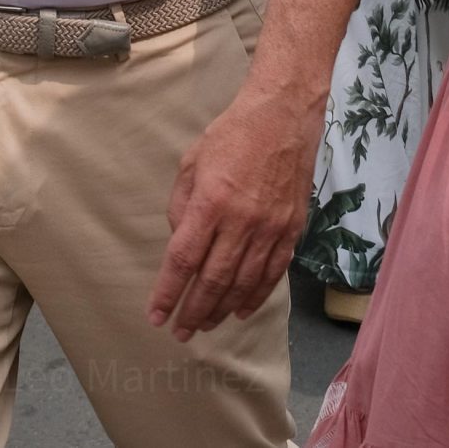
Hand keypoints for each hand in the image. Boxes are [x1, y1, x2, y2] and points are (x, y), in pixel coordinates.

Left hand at [147, 84, 325, 340]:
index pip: (184, 259)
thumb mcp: (192, 162)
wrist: (283, 116)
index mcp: (211, 202)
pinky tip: (241, 310)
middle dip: (193, 311)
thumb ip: (182, 205)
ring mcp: (271, 228)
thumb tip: (180, 243)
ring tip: (205, 325)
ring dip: (222, 309)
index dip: (168, 292)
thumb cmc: (232, 134)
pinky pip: (272, 273)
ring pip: (244, 283)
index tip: (156, 315)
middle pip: (213, 280)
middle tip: (180, 332)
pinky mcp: (292, 230)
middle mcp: (242, 220)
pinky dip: (256, 296)